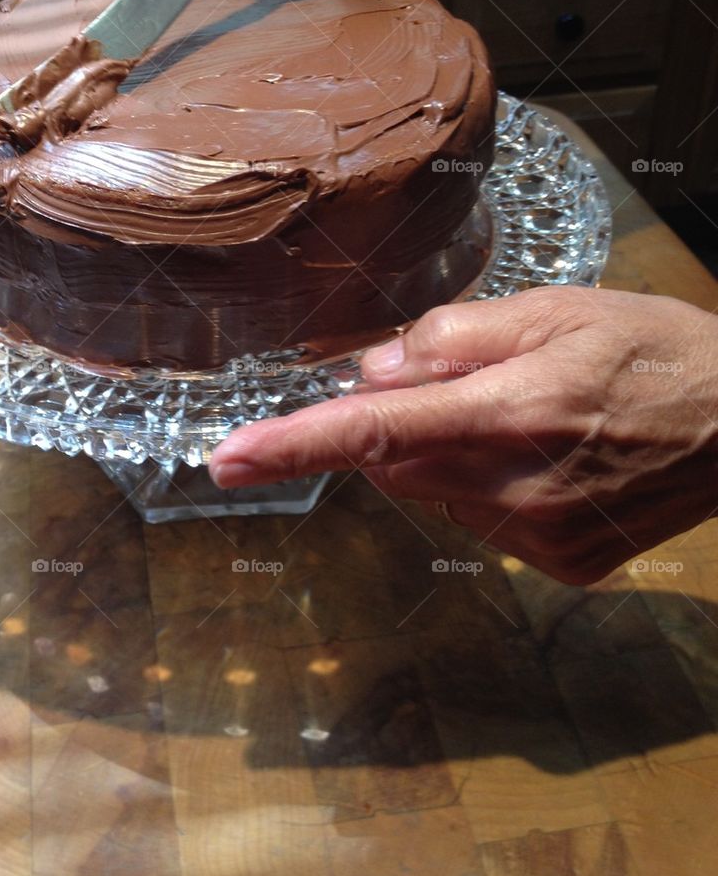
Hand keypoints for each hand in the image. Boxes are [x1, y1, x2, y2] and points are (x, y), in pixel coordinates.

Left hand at [209, 287, 717, 583]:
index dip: (293, 447)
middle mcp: (516, 488)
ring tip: (533, 417)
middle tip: (469, 382)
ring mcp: (540, 538)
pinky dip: (492, 488)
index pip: (373, 432)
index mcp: (507, 412)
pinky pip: (484, 523)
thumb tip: (374, 371)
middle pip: (398, 463)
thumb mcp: (552, 309)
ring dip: (453, 455)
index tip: (226, 462)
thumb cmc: (648, 349)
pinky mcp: (563, 566)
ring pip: (438, 494)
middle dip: (403, 425)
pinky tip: (552, 459)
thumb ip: (452, 337)